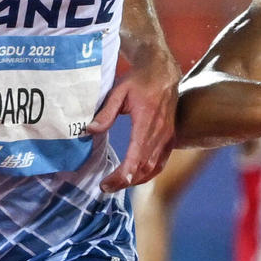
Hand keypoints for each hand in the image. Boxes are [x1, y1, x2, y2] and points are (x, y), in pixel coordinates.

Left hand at [91, 43, 176, 191]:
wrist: (163, 72)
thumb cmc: (139, 81)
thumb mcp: (118, 91)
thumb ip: (106, 113)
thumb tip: (90, 130)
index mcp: (147, 120)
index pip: (137, 153)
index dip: (125, 172)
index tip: (110, 182)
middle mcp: (160, 132)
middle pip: (143, 165)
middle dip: (124, 181)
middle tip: (105, 188)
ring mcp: (167, 136)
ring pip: (153, 167)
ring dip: (136, 181)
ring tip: (117, 186)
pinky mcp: (170, 138)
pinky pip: (161, 162)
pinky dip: (148, 175)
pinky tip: (136, 180)